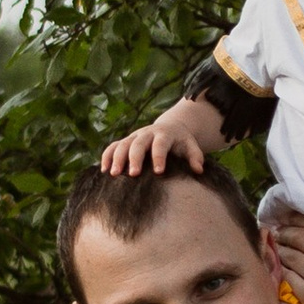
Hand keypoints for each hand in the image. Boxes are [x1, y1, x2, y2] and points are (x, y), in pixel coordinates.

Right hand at [99, 104, 213, 177]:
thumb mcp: (191, 146)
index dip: (159, 157)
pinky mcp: (126, 141)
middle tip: (133, 174)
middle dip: (134, 158)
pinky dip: (107, 156)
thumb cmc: (181, 142)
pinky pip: (113, 146)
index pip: (161, 144)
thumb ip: (195, 157)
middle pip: (138, 143)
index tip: (158, 172)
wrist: (171, 128)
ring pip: (123, 144)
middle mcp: (147, 133)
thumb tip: (198, 170)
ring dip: (117, 158)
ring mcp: (134, 136)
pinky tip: (104, 170)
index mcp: (164, 134)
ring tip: (114, 174)